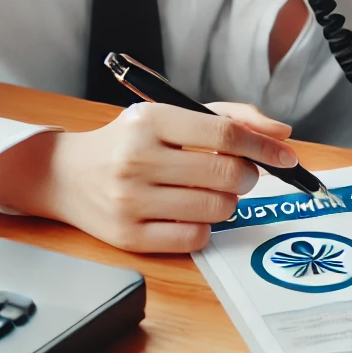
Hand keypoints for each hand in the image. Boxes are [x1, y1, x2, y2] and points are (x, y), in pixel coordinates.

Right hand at [0, 102, 295, 252]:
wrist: (65, 173)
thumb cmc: (131, 139)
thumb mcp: (174, 114)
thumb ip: (232, 116)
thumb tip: (281, 132)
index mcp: (152, 120)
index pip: (224, 134)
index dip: (263, 145)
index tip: (286, 155)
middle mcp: (138, 159)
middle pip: (225, 173)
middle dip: (248, 175)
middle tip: (243, 173)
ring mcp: (130, 200)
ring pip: (215, 208)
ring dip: (229, 201)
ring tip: (213, 191)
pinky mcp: (127, 236)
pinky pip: (194, 238)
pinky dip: (206, 226)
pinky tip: (193, 211)